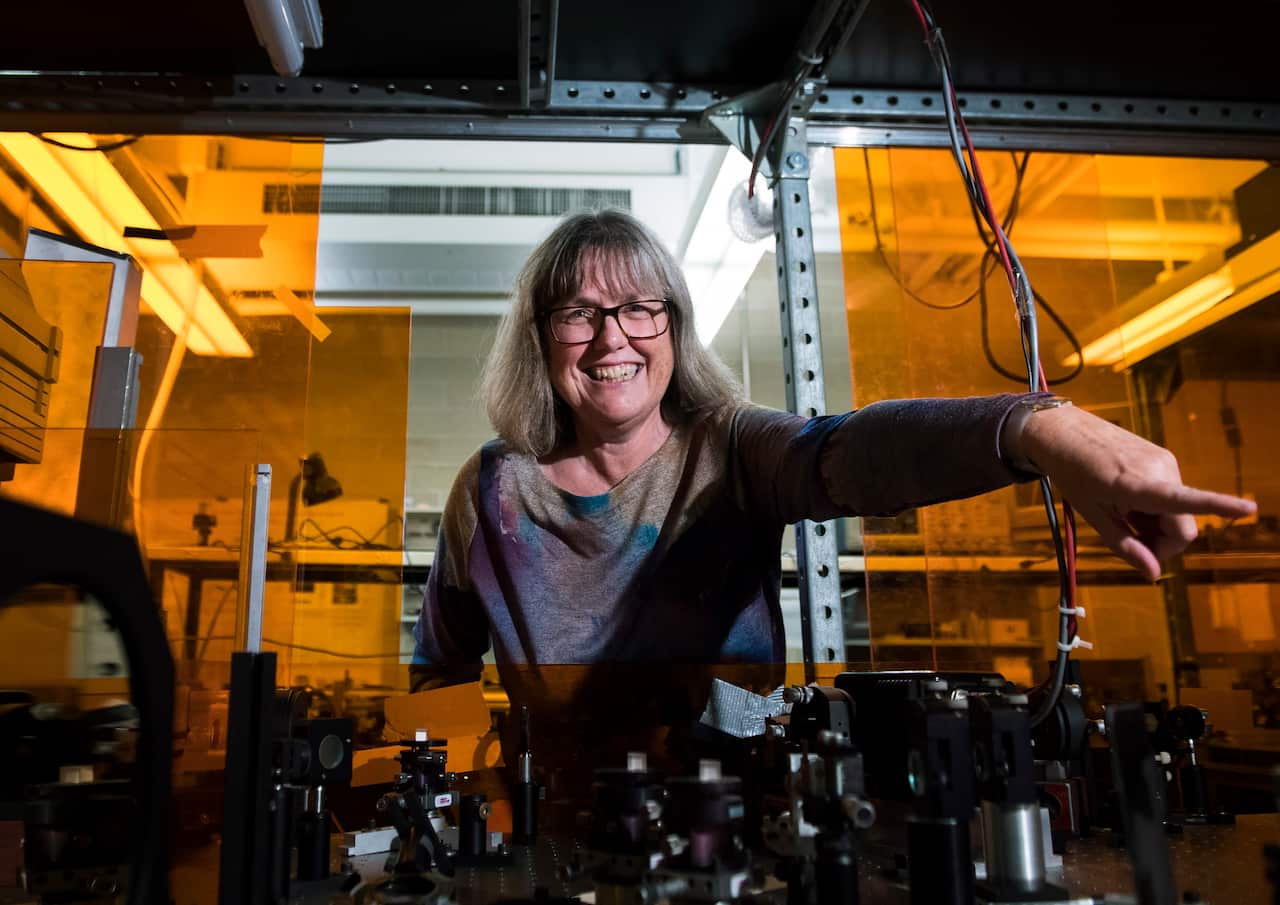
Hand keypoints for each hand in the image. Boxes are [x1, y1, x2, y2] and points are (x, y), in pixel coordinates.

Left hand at [1019, 405, 1256, 580]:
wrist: (1064, 431)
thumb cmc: (1072, 474)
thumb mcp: (1093, 515)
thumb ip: (1125, 546)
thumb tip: (1154, 574)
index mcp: (1136, 484)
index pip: (1183, 500)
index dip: (1219, 507)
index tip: (1250, 509)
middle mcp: (1160, 469)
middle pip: (1183, 528)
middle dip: (1164, 544)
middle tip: (1130, 542)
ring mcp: (1165, 461)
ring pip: (1179, 514)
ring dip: (1157, 525)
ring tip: (1122, 512)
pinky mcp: (1165, 458)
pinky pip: (1173, 496)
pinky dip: (1156, 508)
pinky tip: (1129, 501)